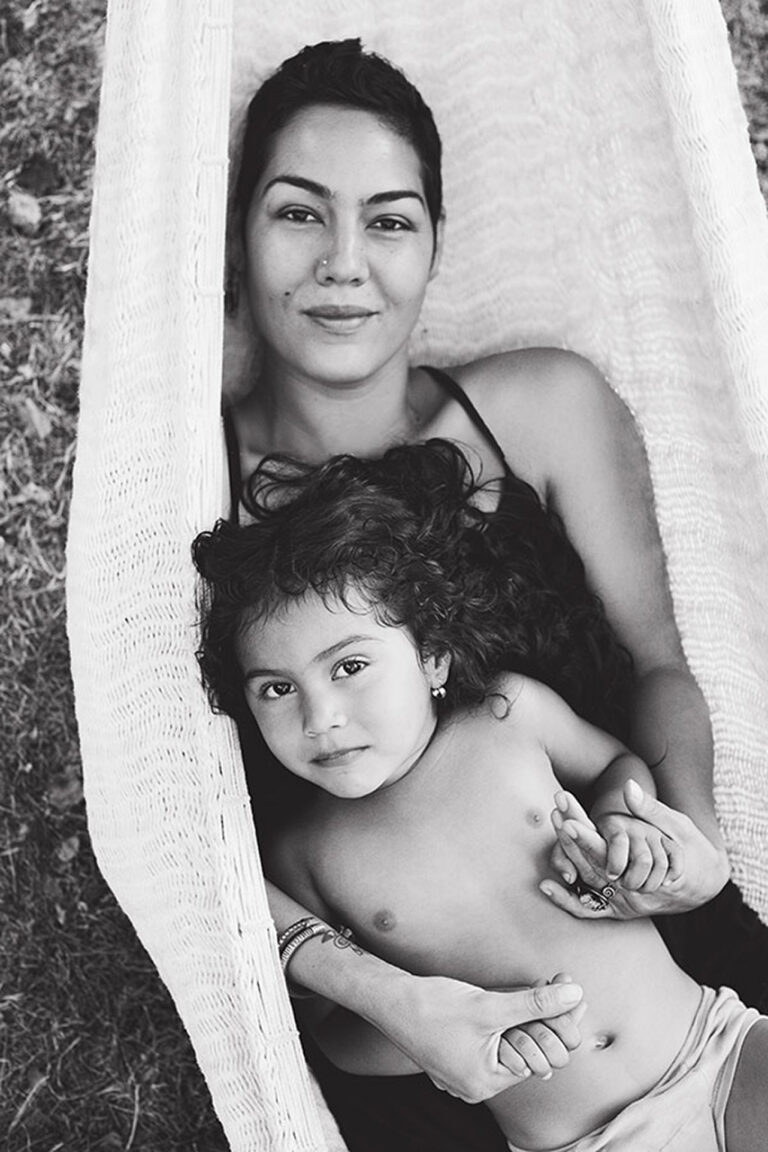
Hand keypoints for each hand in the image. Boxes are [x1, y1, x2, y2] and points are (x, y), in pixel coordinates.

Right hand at [384, 972, 583, 1102]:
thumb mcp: (490, 1005)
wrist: (389, 1000)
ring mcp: (464, 1073)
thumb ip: (535, 1003)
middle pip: (525, 1053)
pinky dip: (506, 1023)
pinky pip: (492, 1044)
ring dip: (526, 1019)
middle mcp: (475, 1085)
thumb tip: (574, 995)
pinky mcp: (456, 1057)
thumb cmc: (431, 1006)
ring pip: (509, 1046)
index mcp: (485, 1082)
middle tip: (563, 988)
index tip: (575, 999)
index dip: (557, 1026)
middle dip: (545, 1021)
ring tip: (545, 991)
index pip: (537, 1057)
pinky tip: (518, 1001)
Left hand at [543, 784, 729, 918]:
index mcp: (647, 870)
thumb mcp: (678, 827)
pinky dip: (566, 900)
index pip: (608, 853)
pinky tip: (545, 886)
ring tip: (553, 818)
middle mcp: (631, 893)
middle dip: (572, 837)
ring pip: (587, 881)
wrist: (705, 886)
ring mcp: (624, 904)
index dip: (586, 836)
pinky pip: (588, 911)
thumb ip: (650, 810)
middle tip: (555, 810)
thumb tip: (629, 786)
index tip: (567, 820)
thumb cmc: (694, 851)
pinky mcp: (619, 910)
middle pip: (593, 864)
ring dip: (566, 853)